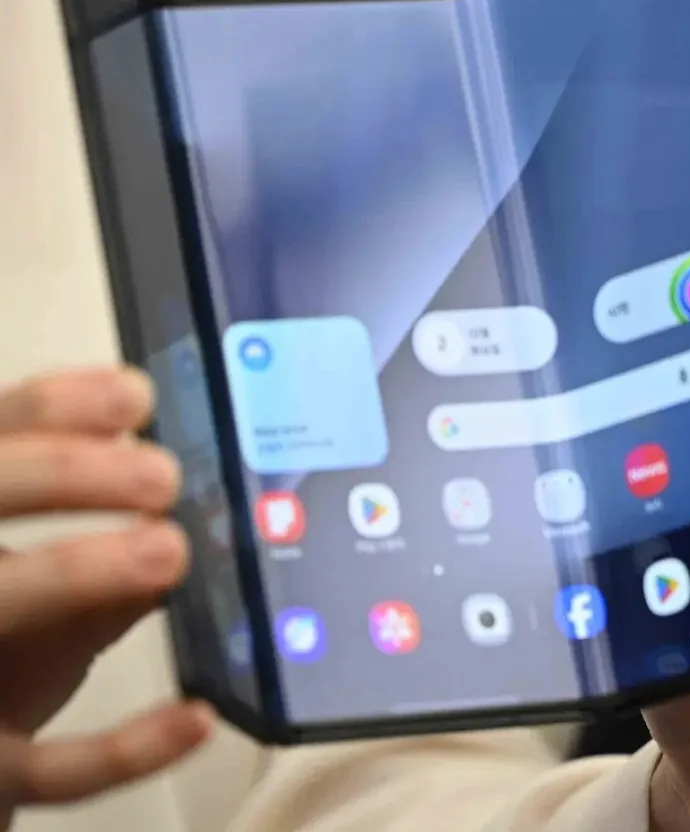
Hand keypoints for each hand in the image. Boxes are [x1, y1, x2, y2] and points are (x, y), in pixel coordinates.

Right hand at [0, 367, 209, 827]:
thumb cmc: (13, 655)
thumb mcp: (53, 593)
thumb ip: (113, 556)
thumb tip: (200, 514)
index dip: (49, 408)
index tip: (135, 394)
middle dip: (62, 470)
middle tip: (161, 473)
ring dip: (73, 572)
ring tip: (168, 549)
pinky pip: (46, 764)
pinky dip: (124, 745)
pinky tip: (196, 716)